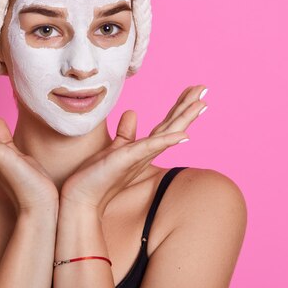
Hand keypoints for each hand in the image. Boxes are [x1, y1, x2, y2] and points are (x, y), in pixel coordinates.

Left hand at [60, 85, 207, 216]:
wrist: (83, 198)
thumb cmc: (97, 175)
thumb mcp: (115, 148)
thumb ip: (126, 132)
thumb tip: (132, 112)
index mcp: (144, 147)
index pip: (166, 124)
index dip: (180, 107)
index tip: (193, 91)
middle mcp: (146, 152)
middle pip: (172, 125)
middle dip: (189, 107)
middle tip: (204, 89)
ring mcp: (139, 156)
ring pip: (167, 133)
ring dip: (185, 119)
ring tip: (202, 104)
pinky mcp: (128, 160)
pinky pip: (150, 147)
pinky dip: (167, 141)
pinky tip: (183, 135)